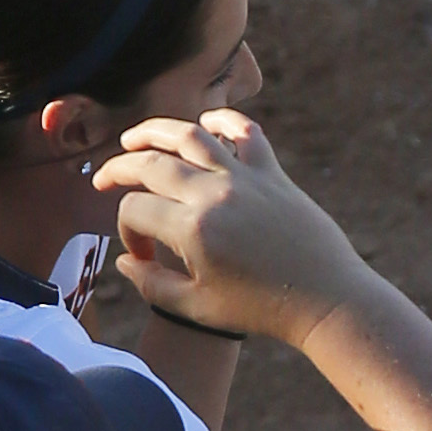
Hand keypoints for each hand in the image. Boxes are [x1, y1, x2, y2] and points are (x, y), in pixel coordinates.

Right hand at [99, 112, 368, 345]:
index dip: (126, 230)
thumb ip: (151, 284)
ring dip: (154, 131)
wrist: (328, 300)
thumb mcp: (197, 307)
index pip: (134, 209)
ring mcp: (246, 179)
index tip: (142, 254)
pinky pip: (247, 132)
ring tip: (134, 139)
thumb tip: (124, 260)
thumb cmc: (260, 310)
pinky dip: (224, 120)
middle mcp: (215, 196)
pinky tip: (204, 123)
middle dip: (118, 169)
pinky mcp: (274, 174)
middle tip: (103, 178)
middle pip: (150, 164)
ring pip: (190, 135)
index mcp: (192, 231)